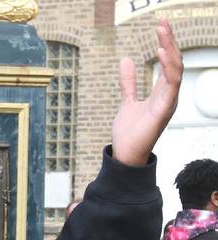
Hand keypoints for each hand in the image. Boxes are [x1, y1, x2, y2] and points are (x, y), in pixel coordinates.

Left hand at [112, 19, 182, 165]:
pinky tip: (161, 52)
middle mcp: (168, 95)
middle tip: (162, 21)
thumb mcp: (127, 101)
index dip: (166, 43)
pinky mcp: (164, 109)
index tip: (160, 25)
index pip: (168, 62)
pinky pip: (172, 83)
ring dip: (170, 49)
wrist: (125, 154)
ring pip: (176, 69)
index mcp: (161, 92)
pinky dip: (168, 66)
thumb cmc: (128, 133)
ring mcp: (168, 101)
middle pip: (174, 62)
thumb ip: (128, 82)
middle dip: (170, 41)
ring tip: (162, 31)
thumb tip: (126, 60)